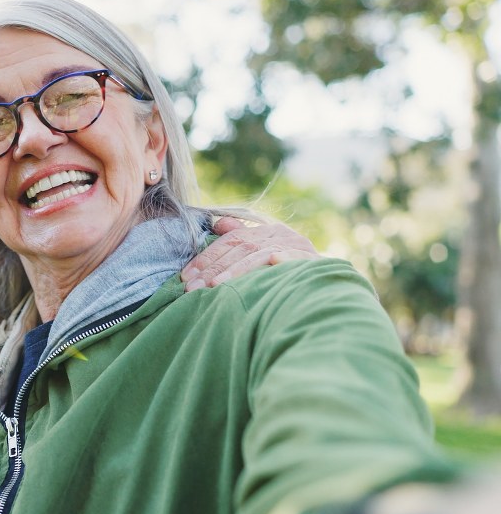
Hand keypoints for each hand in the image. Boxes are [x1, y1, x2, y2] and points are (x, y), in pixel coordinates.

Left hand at [182, 217, 317, 291]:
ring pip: (258, 255)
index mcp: (265, 231)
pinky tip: (270, 263)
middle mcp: (280, 234)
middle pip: (240, 247)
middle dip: (212, 268)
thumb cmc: (288, 272)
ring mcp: (296, 245)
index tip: (185, 276)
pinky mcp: (312, 260)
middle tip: (191, 287)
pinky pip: (293, 258)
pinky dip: (282, 260)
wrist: (328, 284)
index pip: (230, 240)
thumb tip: (219, 225)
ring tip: (213, 286)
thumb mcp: (262, 253)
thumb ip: (241, 238)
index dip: (206, 257)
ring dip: (234, 271)